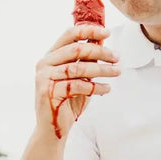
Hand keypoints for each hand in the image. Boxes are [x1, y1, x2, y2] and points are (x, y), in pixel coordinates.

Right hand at [35, 24, 119, 138]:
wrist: (53, 129)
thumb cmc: (67, 102)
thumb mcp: (79, 77)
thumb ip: (85, 60)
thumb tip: (101, 39)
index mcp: (50, 56)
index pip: (69, 35)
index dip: (89, 30)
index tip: (107, 32)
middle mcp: (44, 64)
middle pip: (76, 49)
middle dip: (100, 52)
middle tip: (116, 58)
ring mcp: (44, 78)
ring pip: (78, 68)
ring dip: (101, 69)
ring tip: (116, 72)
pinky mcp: (48, 93)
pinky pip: (77, 86)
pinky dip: (95, 87)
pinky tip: (106, 88)